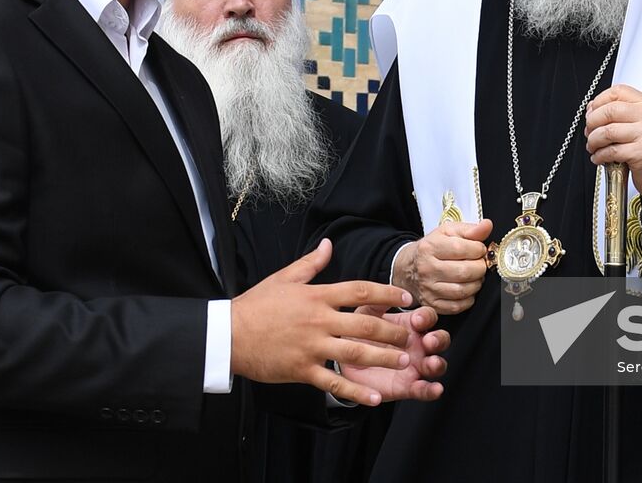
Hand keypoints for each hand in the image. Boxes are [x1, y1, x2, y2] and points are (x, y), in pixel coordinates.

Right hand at [230, 239, 415, 405]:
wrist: (229, 334)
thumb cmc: (257, 304)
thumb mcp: (285, 278)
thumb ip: (311, 263)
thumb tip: (329, 244)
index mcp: (318, 296)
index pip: (361, 292)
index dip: (387, 295)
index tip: (406, 299)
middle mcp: (319, 320)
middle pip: (365, 324)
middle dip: (392, 331)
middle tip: (412, 336)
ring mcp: (312, 347)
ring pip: (354, 353)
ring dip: (382, 357)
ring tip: (403, 361)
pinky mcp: (302, 370)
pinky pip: (333, 383)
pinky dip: (355, 391)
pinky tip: (374, 398)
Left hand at [341, 306, 449, 401]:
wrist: (344, 362)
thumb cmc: (358, 333)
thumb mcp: (365, 314)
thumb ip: (377, 302)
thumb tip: (393, 292)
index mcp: (409, 325)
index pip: (428, 317)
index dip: (426, 317)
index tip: (417, 320)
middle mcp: (417, 345)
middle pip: (440, 339)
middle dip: (439, 339)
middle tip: (429, 341)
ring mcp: (415, 366)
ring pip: (437, 365)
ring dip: (438, 363)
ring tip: (431, 363)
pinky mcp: (408, 386)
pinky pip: (424, 389)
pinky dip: (431, 390)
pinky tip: (435, 389)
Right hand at [391, 219, 492, 314]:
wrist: (408, 268)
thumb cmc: (431, 248)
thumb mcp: (447, 232)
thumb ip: (469, 229)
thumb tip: (487, 226)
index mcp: (429, 247)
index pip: (461, 248)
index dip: (478, 249)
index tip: (480, 249)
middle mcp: (426, 269)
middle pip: (465, 272)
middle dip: (480, 267)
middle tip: (480, 263)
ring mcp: (428, 289)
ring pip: (463, 290)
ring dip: (477, 283)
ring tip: (475, 275)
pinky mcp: (432, 304)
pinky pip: (458, 306)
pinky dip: (469, 298)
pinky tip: (467, 288)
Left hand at [584, 85, 641, 205]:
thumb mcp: (638, 123)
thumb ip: (618, 112)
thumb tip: (591, 109)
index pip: (618, 92)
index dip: (599, 101)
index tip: (591, 112)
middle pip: (610, 110)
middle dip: (592, 122)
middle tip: (589, 132)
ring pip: (608, 131)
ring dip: (593, 141)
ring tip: (592, 146)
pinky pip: (612, 151)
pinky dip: (599, 155)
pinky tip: (598, 158)